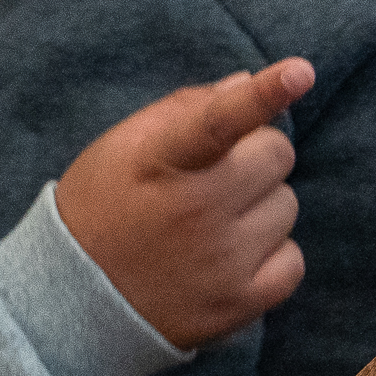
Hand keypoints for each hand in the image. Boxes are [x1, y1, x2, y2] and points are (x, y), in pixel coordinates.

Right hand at [57, 60, 314, 349]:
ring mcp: (221, 260)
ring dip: (260, 206)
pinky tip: (230, 258)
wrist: (73, 304)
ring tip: (213, 223)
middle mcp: (196, 210)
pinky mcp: (239, 303)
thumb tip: (245, 82)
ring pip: (287, 204)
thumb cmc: (103, 207)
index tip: (302, 72)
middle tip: (214, 178)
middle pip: (277, 154)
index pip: (219, 120)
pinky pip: (293, 260)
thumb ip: (186, 108)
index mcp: (161, 160)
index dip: (264, 94)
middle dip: (254, 157)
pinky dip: (271, 255)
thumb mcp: (123, 146)